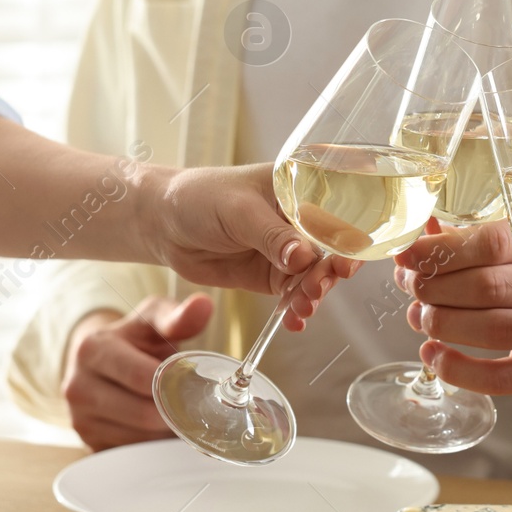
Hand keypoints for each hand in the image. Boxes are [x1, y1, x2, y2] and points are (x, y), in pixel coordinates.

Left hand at [146, 164, 355, 294]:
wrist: (162, 224)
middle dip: (330, 272)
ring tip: (302, 307)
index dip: (349, 237)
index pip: (338, 212)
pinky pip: (294, 295)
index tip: (345, 261)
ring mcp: (288, 252)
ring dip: (314, 294)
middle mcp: (301, 222)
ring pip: (315, 277)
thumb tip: (305, 259)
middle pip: (332, 250)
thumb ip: (271, 235)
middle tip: (317, 287)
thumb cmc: (198, 198)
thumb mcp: (237, 210)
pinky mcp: (272, 277)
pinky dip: (297, 309)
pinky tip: (295, 322)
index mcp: (300, 190)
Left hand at [393, 221, 511, 403]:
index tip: (405, 256)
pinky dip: (457, 368)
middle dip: (436, 287)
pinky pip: (498, 376)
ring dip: (444, 323)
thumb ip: (464, 255)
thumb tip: (413, 247)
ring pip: (493, 327)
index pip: (491, 243)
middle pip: (488, 285)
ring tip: (419, 319)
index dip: (443, 249)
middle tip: (410, 289)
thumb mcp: (509, 269)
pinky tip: (433, 355)